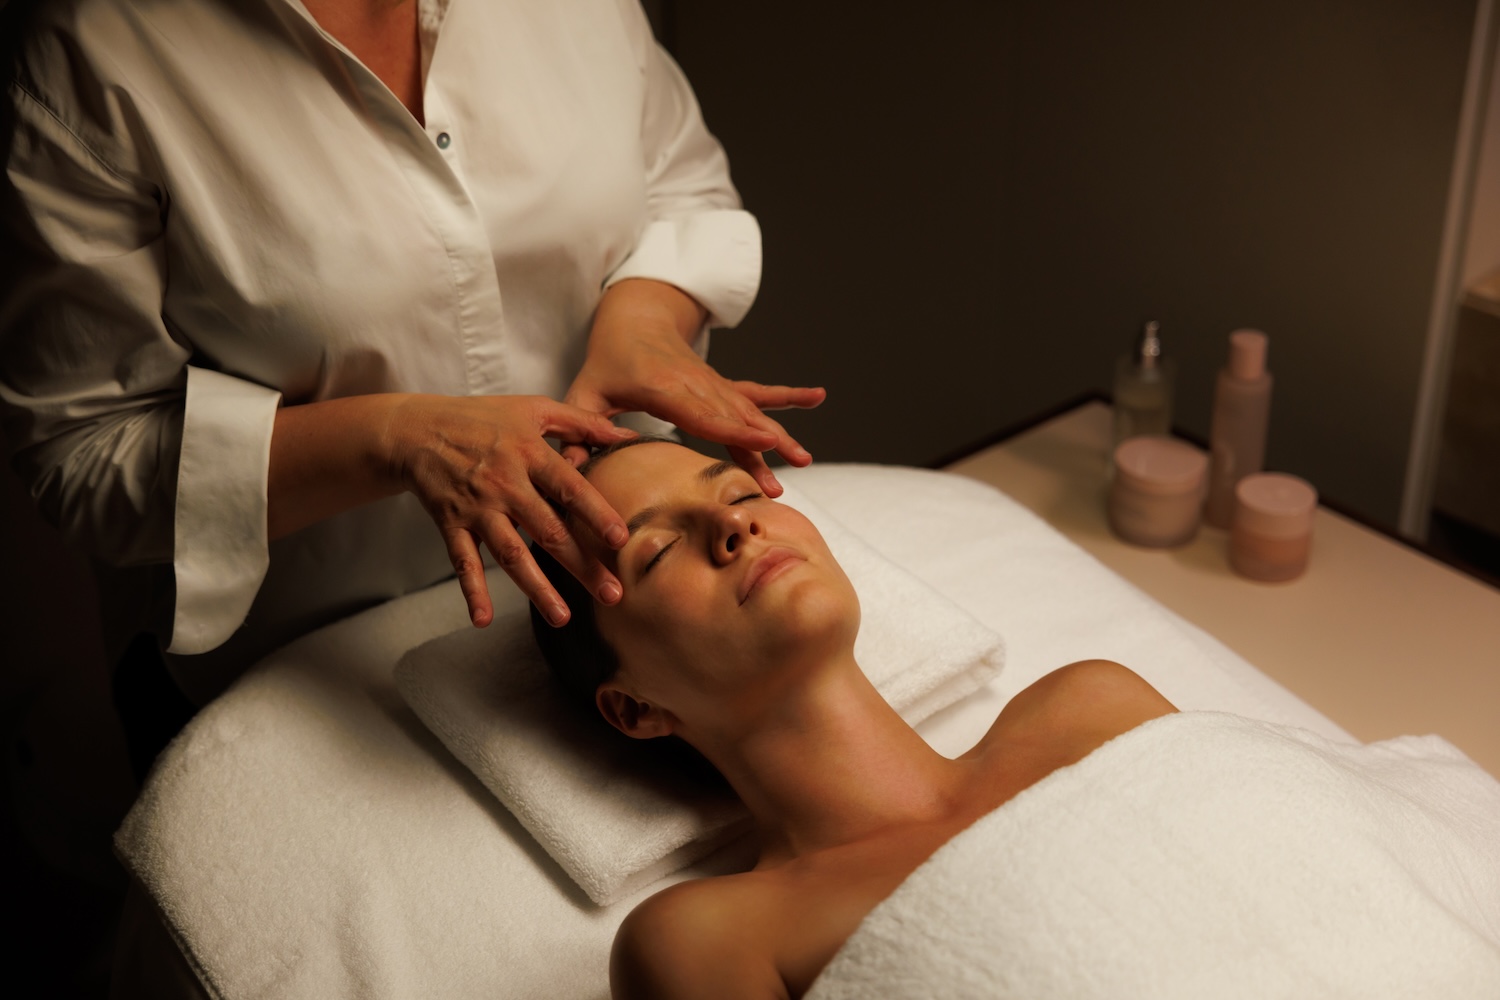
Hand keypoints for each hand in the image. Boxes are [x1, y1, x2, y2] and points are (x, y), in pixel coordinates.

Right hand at [385, 394, 637, 627]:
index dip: (596, 513)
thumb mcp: (534, 408)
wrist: (416, 429)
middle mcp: (504, 483)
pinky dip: (471, 591)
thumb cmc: (482, 418)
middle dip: (581, 565)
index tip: (620, 540)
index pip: (569, 487)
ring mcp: (476, 507)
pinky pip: (463, 562)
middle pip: (548, 531)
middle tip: (612, 594)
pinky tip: (483, 620)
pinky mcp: (451, 524)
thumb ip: (583, 421)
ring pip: (511, 554)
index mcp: (529, 453)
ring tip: (563, 617)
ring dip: (537, 589)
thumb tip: (630, 434)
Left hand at [563, 279, 825, 495]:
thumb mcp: (586, 391)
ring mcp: (715, 386)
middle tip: (788, 468)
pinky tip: (817, 397)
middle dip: (762, 445)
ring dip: (778, 435)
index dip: (733, 430)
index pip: (702, 414)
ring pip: (751, 412)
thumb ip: (579, 428)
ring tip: (803, 458)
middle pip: (734, 419)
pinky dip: (788, 397)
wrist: (636, 318)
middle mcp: (697, 385)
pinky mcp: (724, 387)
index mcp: (665, 388)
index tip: (762, 443)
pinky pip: (759, 393)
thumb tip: (566, 467)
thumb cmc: (609, 360)